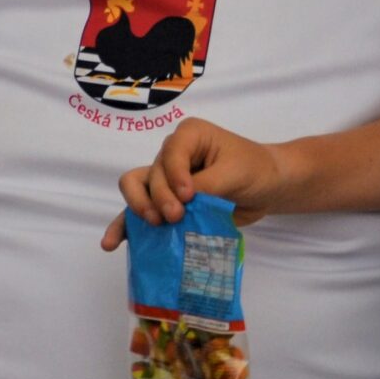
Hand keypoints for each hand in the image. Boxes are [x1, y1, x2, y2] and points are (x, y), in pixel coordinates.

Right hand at [100, 119, 288, 248]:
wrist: (267, 187)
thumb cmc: (254, 170)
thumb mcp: (235, 174)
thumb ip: (207, 187)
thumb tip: (182, 206)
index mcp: (188, 136)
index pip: (169, 154)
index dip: (175, 176)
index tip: (190, 196)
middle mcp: (171, 154)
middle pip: (150, 174)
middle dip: (159, 197)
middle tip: (176, 217)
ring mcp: (165, 178)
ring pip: (136, 188)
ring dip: (138, 208)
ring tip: (152, 225)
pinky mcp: (165, 202)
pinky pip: (140, 211)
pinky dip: (125, 226)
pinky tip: (112, 242)